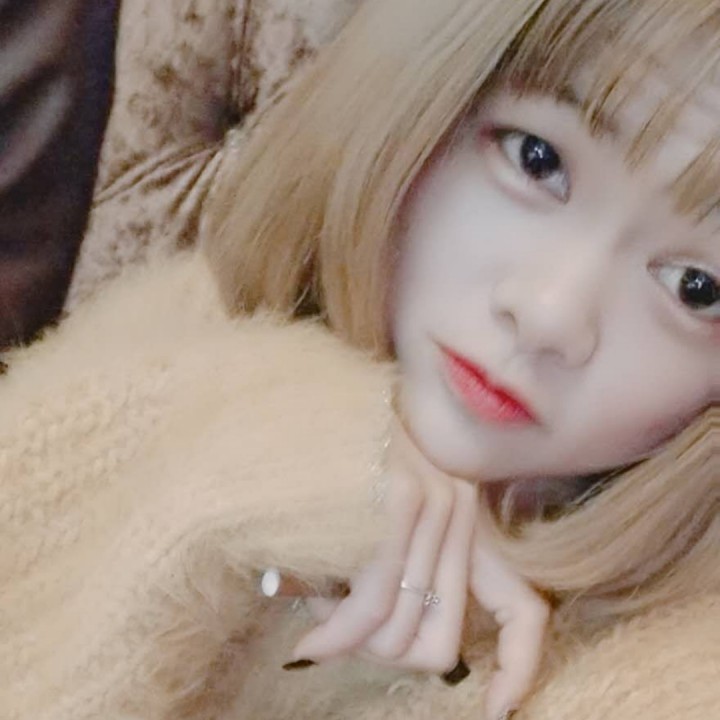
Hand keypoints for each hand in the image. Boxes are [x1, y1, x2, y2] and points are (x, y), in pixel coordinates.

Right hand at [289, 421, 549, 719]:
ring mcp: (436, 503)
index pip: (523, 610)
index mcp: (462, 518)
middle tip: (343, 637)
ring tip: (318, 610)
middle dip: (386, 656)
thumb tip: (393, 648)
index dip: (517, 670)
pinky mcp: (402, 501)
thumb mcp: (370, 527)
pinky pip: (374, 607)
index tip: (494, 710)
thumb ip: (394, 581)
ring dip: (352, 642)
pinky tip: (311, 640)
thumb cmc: (323, 472)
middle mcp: (461, 510)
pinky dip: (338, 637)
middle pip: (444, 644)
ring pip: (402, 634)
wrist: (297, 405)